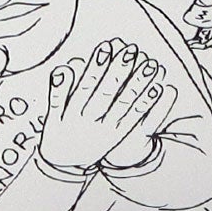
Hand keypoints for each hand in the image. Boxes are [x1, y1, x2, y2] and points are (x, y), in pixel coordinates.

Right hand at [39, 42, 168, 172]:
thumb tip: (63, 68)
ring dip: (139, 84)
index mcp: (73, 113)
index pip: (86, 85)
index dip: (97, 66)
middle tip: (132, 48)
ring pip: (125, 104)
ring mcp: (107, 130)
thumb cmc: (58, 131)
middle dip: (120, 70)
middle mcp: (91, 122)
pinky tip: (159, 88)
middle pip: (108, 93)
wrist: (64, 165)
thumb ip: (58, 91)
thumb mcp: (52, 114)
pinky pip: (135, 119)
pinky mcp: (119, 136)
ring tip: (151, 64)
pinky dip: (147, 104)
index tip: (107, 45)